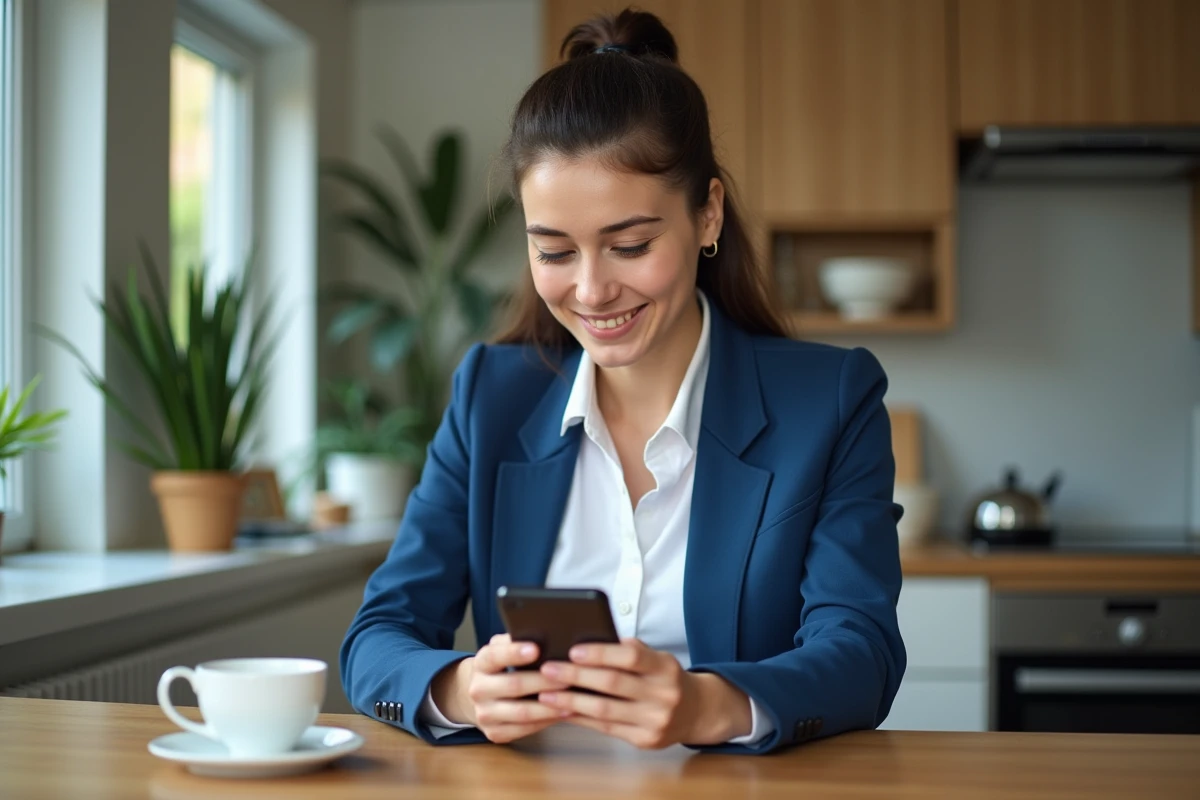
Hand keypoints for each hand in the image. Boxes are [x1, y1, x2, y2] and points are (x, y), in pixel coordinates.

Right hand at [430, 634, 570, 743]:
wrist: (480, 696)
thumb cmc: (502, 667)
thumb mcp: (503, 649)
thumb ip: (517, 640)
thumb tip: (546, 633)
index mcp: (481, 663)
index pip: (495, 656)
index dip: (514, 653)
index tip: (536, 649)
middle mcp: (478, 689)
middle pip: (514, 685)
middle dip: (544, 682)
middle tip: (569, 677)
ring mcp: (485, 714)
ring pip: (521, 712)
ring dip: (549, 707)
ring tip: (572, 699)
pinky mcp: (494, 733)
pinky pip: (524, 730)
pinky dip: (546, 722)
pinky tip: (563, 713)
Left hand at [535, 638, 751, 748]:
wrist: (697, 712)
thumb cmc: (666, 679)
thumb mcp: (657, 658)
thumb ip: (630, 650)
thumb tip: (589, 642)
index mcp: (664, 667)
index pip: (631, 657)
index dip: (600, 653)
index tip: (573, 650)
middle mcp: (663, 695)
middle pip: (612, 684)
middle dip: (576, 676)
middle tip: (548, 669)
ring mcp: (655, 721)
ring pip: (605, 711)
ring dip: (571, 701)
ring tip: (546, 693)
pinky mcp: (645, 741)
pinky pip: (606, 729)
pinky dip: (581, 719)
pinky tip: (563, 710)